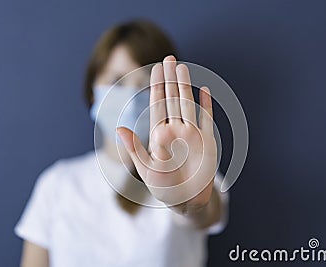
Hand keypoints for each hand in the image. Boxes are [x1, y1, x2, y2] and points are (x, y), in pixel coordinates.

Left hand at [117, 55, 216, 209]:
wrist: (186, 201)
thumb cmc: (163, 188)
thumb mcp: (145, 169)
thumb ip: (135, 148)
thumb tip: (119, 129)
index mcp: (159, 135)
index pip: (158, 105)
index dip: (157, 86)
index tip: (156, 68)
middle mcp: (175, 130)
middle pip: (172, 99)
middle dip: (169, 79)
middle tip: (168, 57)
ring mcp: (191, 134)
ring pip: (187, 104)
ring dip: (185, 86)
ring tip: (182, 68)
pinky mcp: (206, 141)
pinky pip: (206, 119)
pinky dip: (205, 105)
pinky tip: (204, 90)